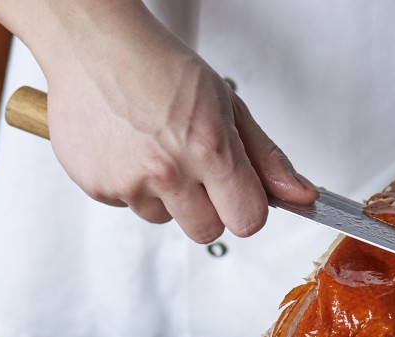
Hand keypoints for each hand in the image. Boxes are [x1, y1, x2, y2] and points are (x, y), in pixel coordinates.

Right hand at [0, 1, 317, 242]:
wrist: (93, 46)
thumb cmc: (159, 67)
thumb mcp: (225, 104)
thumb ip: (265, 156)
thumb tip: (301, 195)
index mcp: (207, 148)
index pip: (247, 220)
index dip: (246, 207)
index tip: (239, 192)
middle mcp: (167, 171)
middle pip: (206, 232)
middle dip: (208, 209)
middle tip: (194, 169)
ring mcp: (128, 183)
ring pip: (163, 219)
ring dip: (165, 196)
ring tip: (154, 148)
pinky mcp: (97, 187)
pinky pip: (127, 206)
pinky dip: (130, 184)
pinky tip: (127, 148)